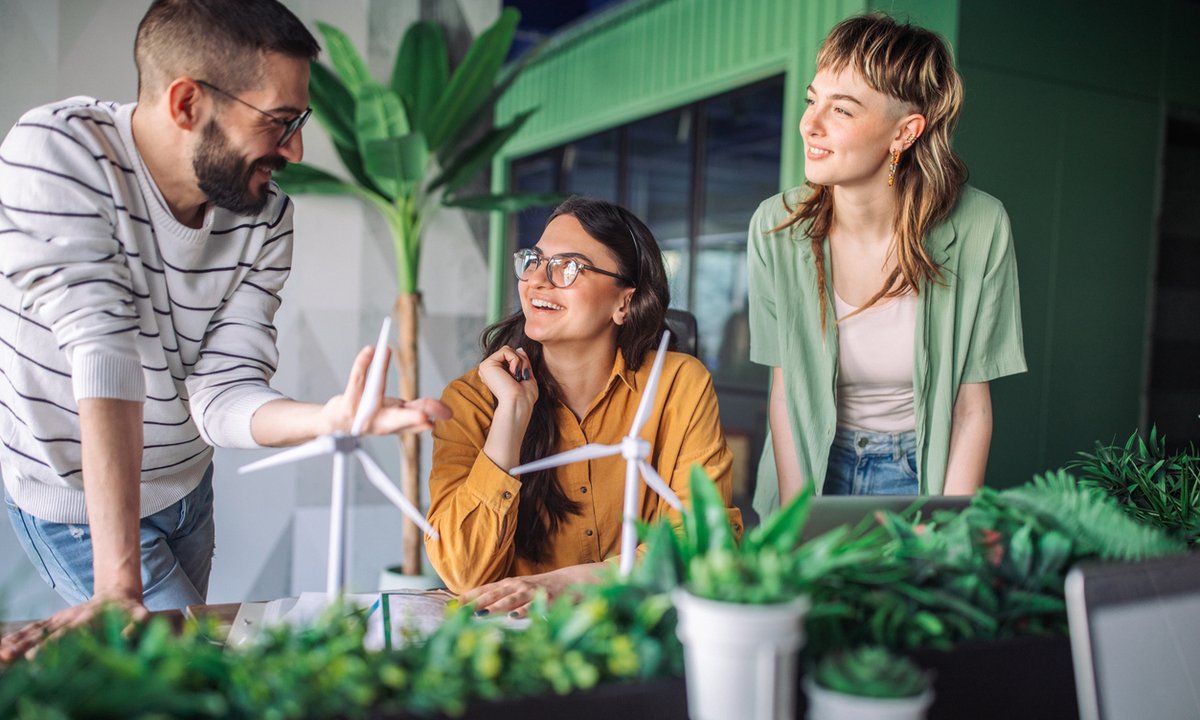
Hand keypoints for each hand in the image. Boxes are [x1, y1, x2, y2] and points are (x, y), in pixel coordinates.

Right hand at [0, 594, 146, 663]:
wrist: (117, 593)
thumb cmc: (129, 610)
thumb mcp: (139, 615)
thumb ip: (136, 624)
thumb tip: (131, 634)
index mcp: (90, 617)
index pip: (69, 632)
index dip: (53, 643)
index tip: (35, 655)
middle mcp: (71, 618)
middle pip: (46, 633)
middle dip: (28, 645)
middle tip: (9, 656)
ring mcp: (61, 619)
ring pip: (36, 631)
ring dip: (18, 642)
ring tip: (2, 655)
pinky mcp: (54, 622)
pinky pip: (33, 630)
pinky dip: (17, 638)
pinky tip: (2, 649)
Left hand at [321, 345, 450, 435]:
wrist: (335, 426)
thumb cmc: (367, 418)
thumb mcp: (393, 419)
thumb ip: (411, 416)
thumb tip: (431, 423)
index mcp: (396, 424)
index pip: (416, 421)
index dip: (428, 420)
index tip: (441, 418)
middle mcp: (380, 422)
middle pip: (398, 418)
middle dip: (412, 419)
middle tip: (425, 418)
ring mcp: (362, 413)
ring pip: (375, 394)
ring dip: (376, 375)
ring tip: (388, 358)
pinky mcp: (347, 404)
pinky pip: (357, 379)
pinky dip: (363, 362)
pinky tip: (370, 350)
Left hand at [460, 564, 602, 617]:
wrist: (569, 582)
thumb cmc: (539, 588)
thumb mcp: (518, 589)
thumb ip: (501, 596)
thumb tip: (477, 607)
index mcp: (509, 584)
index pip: (485, 589)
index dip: (469, 596)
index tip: (452, 605)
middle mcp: (517, 586)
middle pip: (493, 594)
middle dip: (476, 602)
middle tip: (460, 611)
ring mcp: (530, 592)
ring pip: (510, 600)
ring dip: (494, 607)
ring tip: (480, 614)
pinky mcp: (545, 599)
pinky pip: (532, 607)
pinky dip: (522, 611)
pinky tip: (513, 617)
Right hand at [477, 345, 537, 409]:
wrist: (518, 404)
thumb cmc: (524, 396)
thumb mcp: (526, 374)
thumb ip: (522, 361)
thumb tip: (519, 348)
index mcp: (496, 373)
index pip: (511, 356)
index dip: (522, 362)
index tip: (523, 378)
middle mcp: (489, 369)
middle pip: (510, 351)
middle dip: (522, 361)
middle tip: (522, 377)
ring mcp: (486, 367)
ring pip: (508, 349)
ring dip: (520, 362)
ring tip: (518, 376)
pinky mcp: (486, 365)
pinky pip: (506, 350)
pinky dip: (516, 361)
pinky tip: (513, 374)